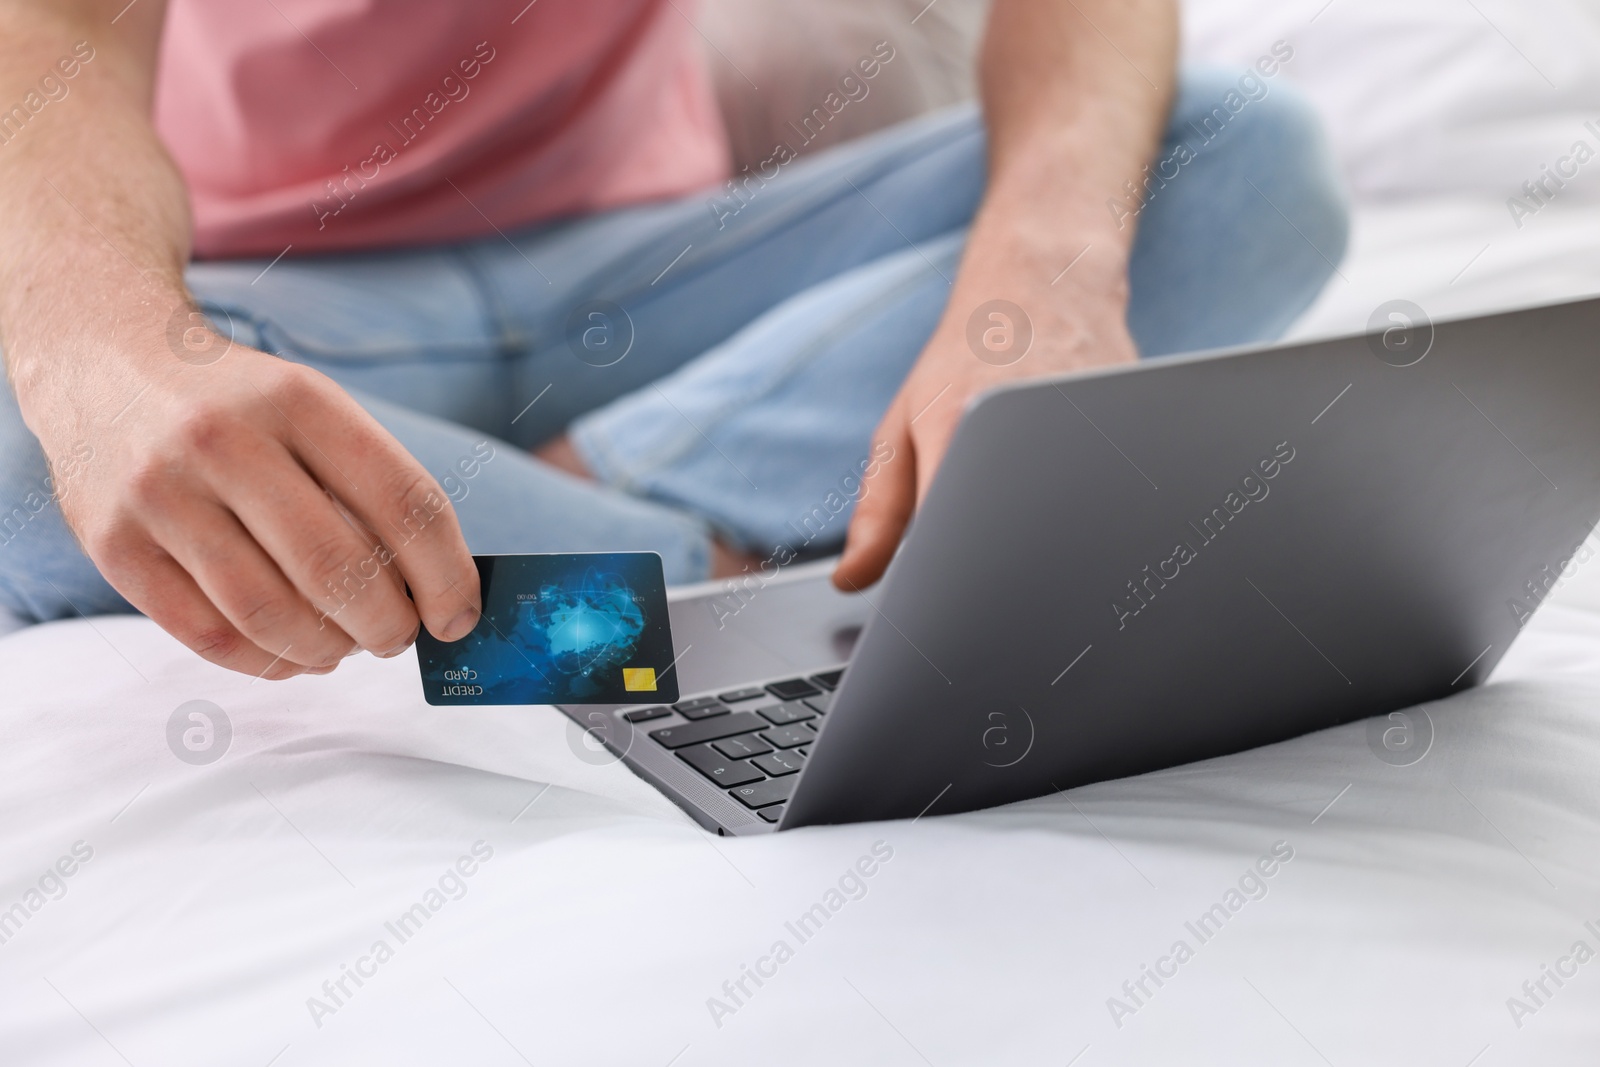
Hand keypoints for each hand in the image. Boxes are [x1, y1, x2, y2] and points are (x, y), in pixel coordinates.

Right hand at [25, 323, 480, 678]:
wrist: (104, 362)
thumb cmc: (239, 404)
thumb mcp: (311, 406)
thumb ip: (372, 486)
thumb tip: (439, 595)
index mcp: (297, 399)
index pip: (405, 502)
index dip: (446, 576)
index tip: (458, 616)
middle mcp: (223, 440)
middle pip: (337, 570)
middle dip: (388, 625)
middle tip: (398, 636)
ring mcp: (159, 493)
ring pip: (270, 615)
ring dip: (328, 651)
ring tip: (346, 646)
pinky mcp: (113, 545)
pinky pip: (208, 637)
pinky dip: (267, 662)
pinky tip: (292, 653)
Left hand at [833, 257, 1137, 590]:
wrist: (1047, 279)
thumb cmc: (967, 356)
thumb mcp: (904, 426)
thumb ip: (879, 508)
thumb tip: (853, 578)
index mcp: (959, 431)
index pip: (956, 542)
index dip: (958, 591)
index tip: (958, 617)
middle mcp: (1029, 430)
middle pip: (1026, 543)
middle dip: (1015, 575)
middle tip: (1009, 584)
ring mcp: (1092, 427)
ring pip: (1082, 525)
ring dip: (1065, 538)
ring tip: (1049, 506)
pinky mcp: (1138, 425)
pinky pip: (1121, 496)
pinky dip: (1104, 507)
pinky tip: (1090, 483)